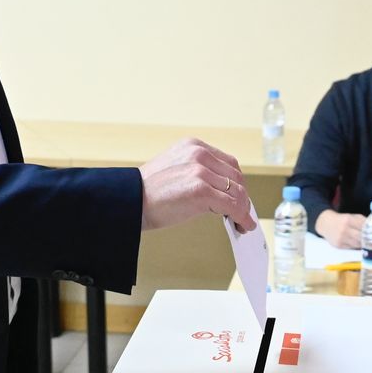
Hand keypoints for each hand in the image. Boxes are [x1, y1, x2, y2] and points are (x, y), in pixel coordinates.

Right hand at [140, 138, 255, 231]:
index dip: (236, 182)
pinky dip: (241, 217)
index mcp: (193, 146)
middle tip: (242, 212)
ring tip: (242, 222)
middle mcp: (199, 154)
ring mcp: (200, 171)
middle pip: (236, 176)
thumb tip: (220, 193)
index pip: (228, 163)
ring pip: (237, 191)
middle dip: (242, 196)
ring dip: (243, 209)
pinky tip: (241, 226)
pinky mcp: (201, 190)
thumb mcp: (174, 170)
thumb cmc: (146, 192)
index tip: (239, 196)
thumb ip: (196, 173)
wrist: (128, 202)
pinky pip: (232, 205)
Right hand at [317, 209, 365, 249]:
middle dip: (368, 239)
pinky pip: (351, 248)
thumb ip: (362, 220)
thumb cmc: (342, 220)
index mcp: (348, 220)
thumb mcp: (352, 216)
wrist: (326, 223)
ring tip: (368, 243)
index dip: (371, 230)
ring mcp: (341, 238)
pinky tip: (359, 244)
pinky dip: (356, 246)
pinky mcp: (338, 245)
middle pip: (361, 237)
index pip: (363, 226)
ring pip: (357, 244)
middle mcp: (344, 229)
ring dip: (363, 244)